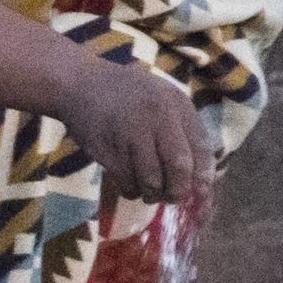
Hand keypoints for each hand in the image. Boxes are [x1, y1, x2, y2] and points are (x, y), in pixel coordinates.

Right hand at [58, 57, 210, 207]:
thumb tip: (202, 172)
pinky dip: (132, 191)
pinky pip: (127, 183)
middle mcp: (157, 116)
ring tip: (150, 193)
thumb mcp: (161, 97)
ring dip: (153, 194)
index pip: (200, 147)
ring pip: (152, 180)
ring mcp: (130, 132)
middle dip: (178, 190)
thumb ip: (182, 127)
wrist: (79, 85)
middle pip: (179, 167)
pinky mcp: (108, 149)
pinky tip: (130, 184)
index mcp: (175, 103)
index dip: (203, 176)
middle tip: (172, 197)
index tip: (201, 194)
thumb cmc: (126, 95)